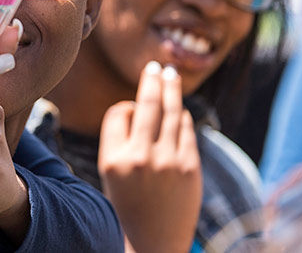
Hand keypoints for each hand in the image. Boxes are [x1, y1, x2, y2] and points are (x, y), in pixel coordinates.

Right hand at [98, 61, 200, 252]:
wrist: (155, 239)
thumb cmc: (130, 200)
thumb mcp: (112, 171)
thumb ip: (121, 138)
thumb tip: (139, 103)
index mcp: (113, 158)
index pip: (117, 113)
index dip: (123, 108)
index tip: (128, 112)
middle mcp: (139, 157)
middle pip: (146, 104)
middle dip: (151, 80)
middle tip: (155, 65)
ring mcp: (168, 161)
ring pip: (171, 112)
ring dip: (171, 90)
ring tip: (171, 75)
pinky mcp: (190, 167)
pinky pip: (186, 130)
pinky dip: (183, 117)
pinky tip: (181, 109)